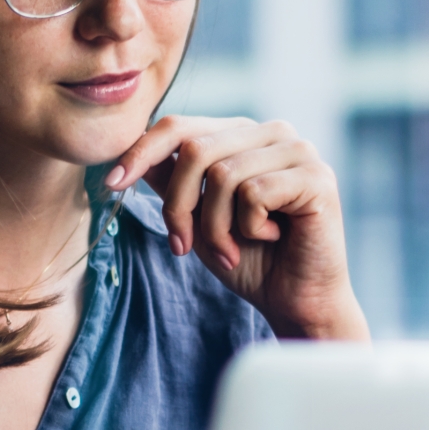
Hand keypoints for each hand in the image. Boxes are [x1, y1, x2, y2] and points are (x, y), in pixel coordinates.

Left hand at [105, 115, 369, 339]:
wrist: (298, 302)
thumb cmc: (251, 262)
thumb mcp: (199, 220)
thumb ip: (174, 183)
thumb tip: (134, 154)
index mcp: (243, 135)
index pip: (180, 127)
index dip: (141, 152)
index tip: (112, 183)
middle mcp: (273, 132)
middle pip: (194, 150)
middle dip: (178, 207)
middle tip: (184, 247)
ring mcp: (299, 150)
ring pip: (223, 175)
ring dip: (216, 227)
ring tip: (233, 251)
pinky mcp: (316, 176)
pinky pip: (255, 193)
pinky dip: (250, 227)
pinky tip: (272, 238)